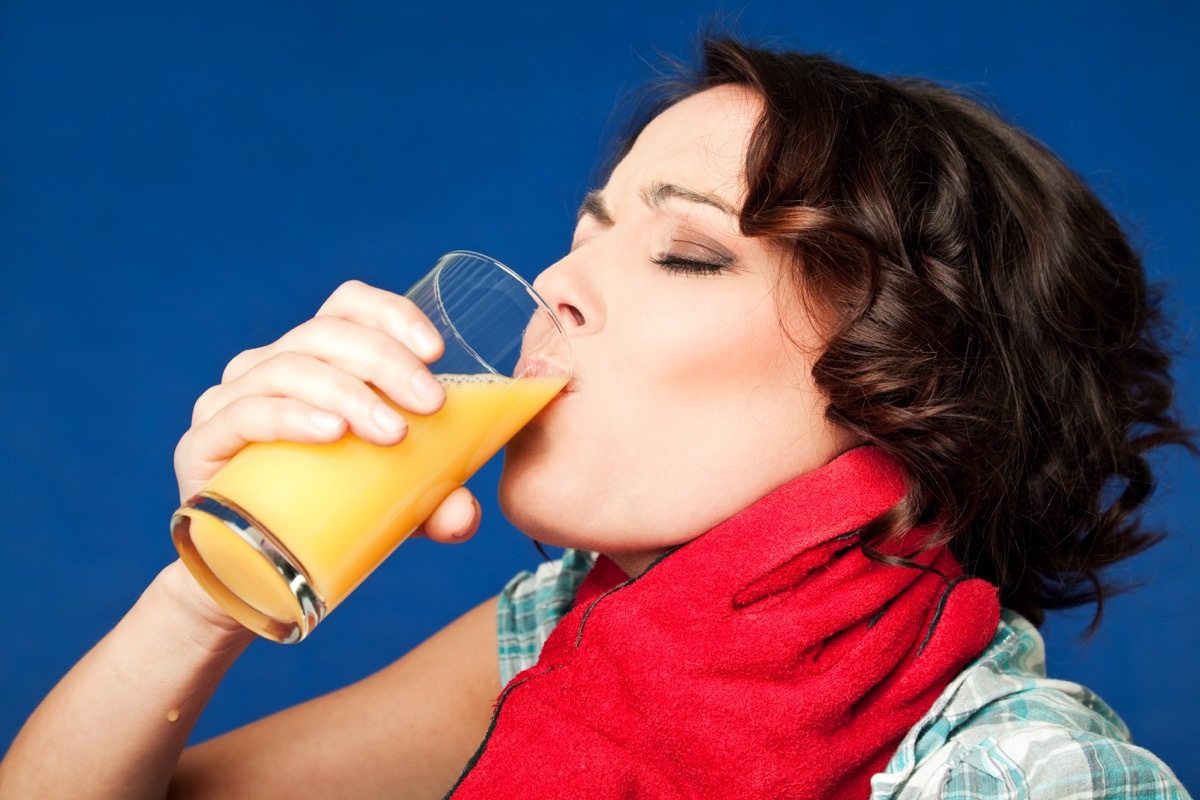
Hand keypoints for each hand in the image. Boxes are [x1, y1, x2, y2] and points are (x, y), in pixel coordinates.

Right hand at [173, 280, 481, 543]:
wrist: (249, 571)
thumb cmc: (327, 513)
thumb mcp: (394, 504)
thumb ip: (435, 504)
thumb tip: (463, 515)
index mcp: (316, 360)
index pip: (348, 307)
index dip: (391, 314)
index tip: (437, 351)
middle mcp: (269, 366)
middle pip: (327, 334)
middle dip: (387, 362)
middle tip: (432, 404)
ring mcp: (230, 400)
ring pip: (291, 368)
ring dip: (349, 393)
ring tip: (392, 431)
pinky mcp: (204, 443)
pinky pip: (246, 414)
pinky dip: (292, 416)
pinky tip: (330, 431)